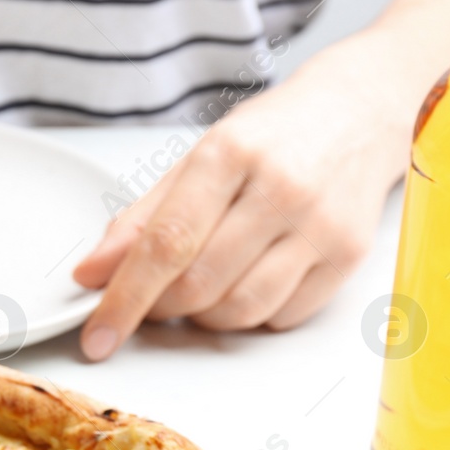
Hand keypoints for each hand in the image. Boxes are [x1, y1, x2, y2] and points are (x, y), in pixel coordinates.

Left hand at [71, 67, 407, 358]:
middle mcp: (281, 189)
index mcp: (230, 155)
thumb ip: (140, 220)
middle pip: (198, 286)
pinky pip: (280, 317)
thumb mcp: (196, 161)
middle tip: (154, 296)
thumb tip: (92, 274)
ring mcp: (319, 225)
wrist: (358, 113)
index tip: (97, 336)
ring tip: (203, 284)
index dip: (124, 298)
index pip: (166, 244)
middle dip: (161, 307)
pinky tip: (248, 279)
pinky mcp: (347, 255)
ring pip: (239, 311)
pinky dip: (251, 314)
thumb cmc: (269, 139)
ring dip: (205, 316)